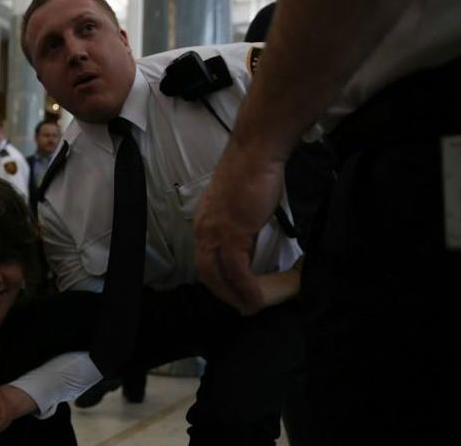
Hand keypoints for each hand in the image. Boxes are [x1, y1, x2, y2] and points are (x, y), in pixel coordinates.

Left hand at [194, 142, 284, 314]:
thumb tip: (248, 247)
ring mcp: (216, 232)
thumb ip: (239, 227)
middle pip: (206, 272)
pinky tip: (256, 298)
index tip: (231, 290)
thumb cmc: (253, 173)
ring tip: (250, 307)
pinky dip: (246, 288)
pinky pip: (237, 270)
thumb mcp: (240, 206)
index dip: (216, 278)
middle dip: (223, 293)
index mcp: (204, 222)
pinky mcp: (233, 233)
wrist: (256, 154)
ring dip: (234, 295)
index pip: (204, 258)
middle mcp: (204, 229)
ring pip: (219, 275)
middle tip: (241, 306)